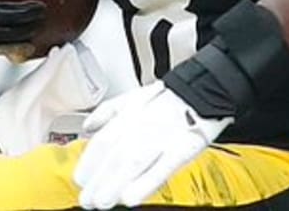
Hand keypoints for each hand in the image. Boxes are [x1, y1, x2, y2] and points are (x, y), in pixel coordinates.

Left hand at [74, 81, 231, 208]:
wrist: (205, 88)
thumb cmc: (168, 98)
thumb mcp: (132, 97)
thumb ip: (107, 112)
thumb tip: (87, 126)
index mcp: (128, 115)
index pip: (100, 144)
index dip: (88, 165)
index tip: (82, 181)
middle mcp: (142, 126)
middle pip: (113, 157)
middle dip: (97, 182)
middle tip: (89, 200)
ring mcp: (162, 137)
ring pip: (132, 164)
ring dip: (113, 185)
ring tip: (103, 202)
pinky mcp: (183, 147)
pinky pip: (163, 167)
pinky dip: (146, 183)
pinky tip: (132, 197)